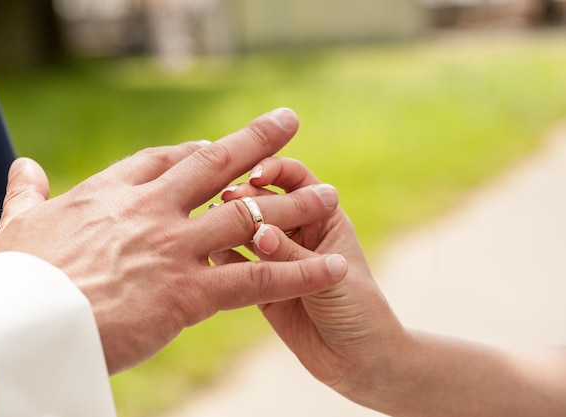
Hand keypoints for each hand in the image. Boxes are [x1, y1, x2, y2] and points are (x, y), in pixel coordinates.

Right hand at [0, 108, 347, 373]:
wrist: (22, 324)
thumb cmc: (17, 279)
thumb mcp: (18, 226)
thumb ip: (27, 194)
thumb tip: (22, 167)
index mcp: (113, 194)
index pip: (163, 160)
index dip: (193, 151)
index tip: (214, 145)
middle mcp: (152, 211)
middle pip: (214, 165)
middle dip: (255, 142)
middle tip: (287, 123)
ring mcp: (174, 248)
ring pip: (247, 217)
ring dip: (293, 204)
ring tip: (329, 193)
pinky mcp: (188, 292)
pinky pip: (257, 280)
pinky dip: (299, 271)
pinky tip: (333, 266)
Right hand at [218, 156, 402, 400]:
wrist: (359, 360)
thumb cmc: (360, 311)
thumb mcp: (330, 279)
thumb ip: (293, 255)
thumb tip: (259, 232)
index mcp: (323, 218)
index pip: (297, 180)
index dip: (275, 170)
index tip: (254, 175)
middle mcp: (297, 232)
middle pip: (264, 200)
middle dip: (244, 197)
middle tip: (224, 202)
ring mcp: (275, 258)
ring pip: (244, 230)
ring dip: (226, 224)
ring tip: (207, 225)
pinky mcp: (259, 283)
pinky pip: (234, 263)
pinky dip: (221, 256)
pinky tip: (207, 255)